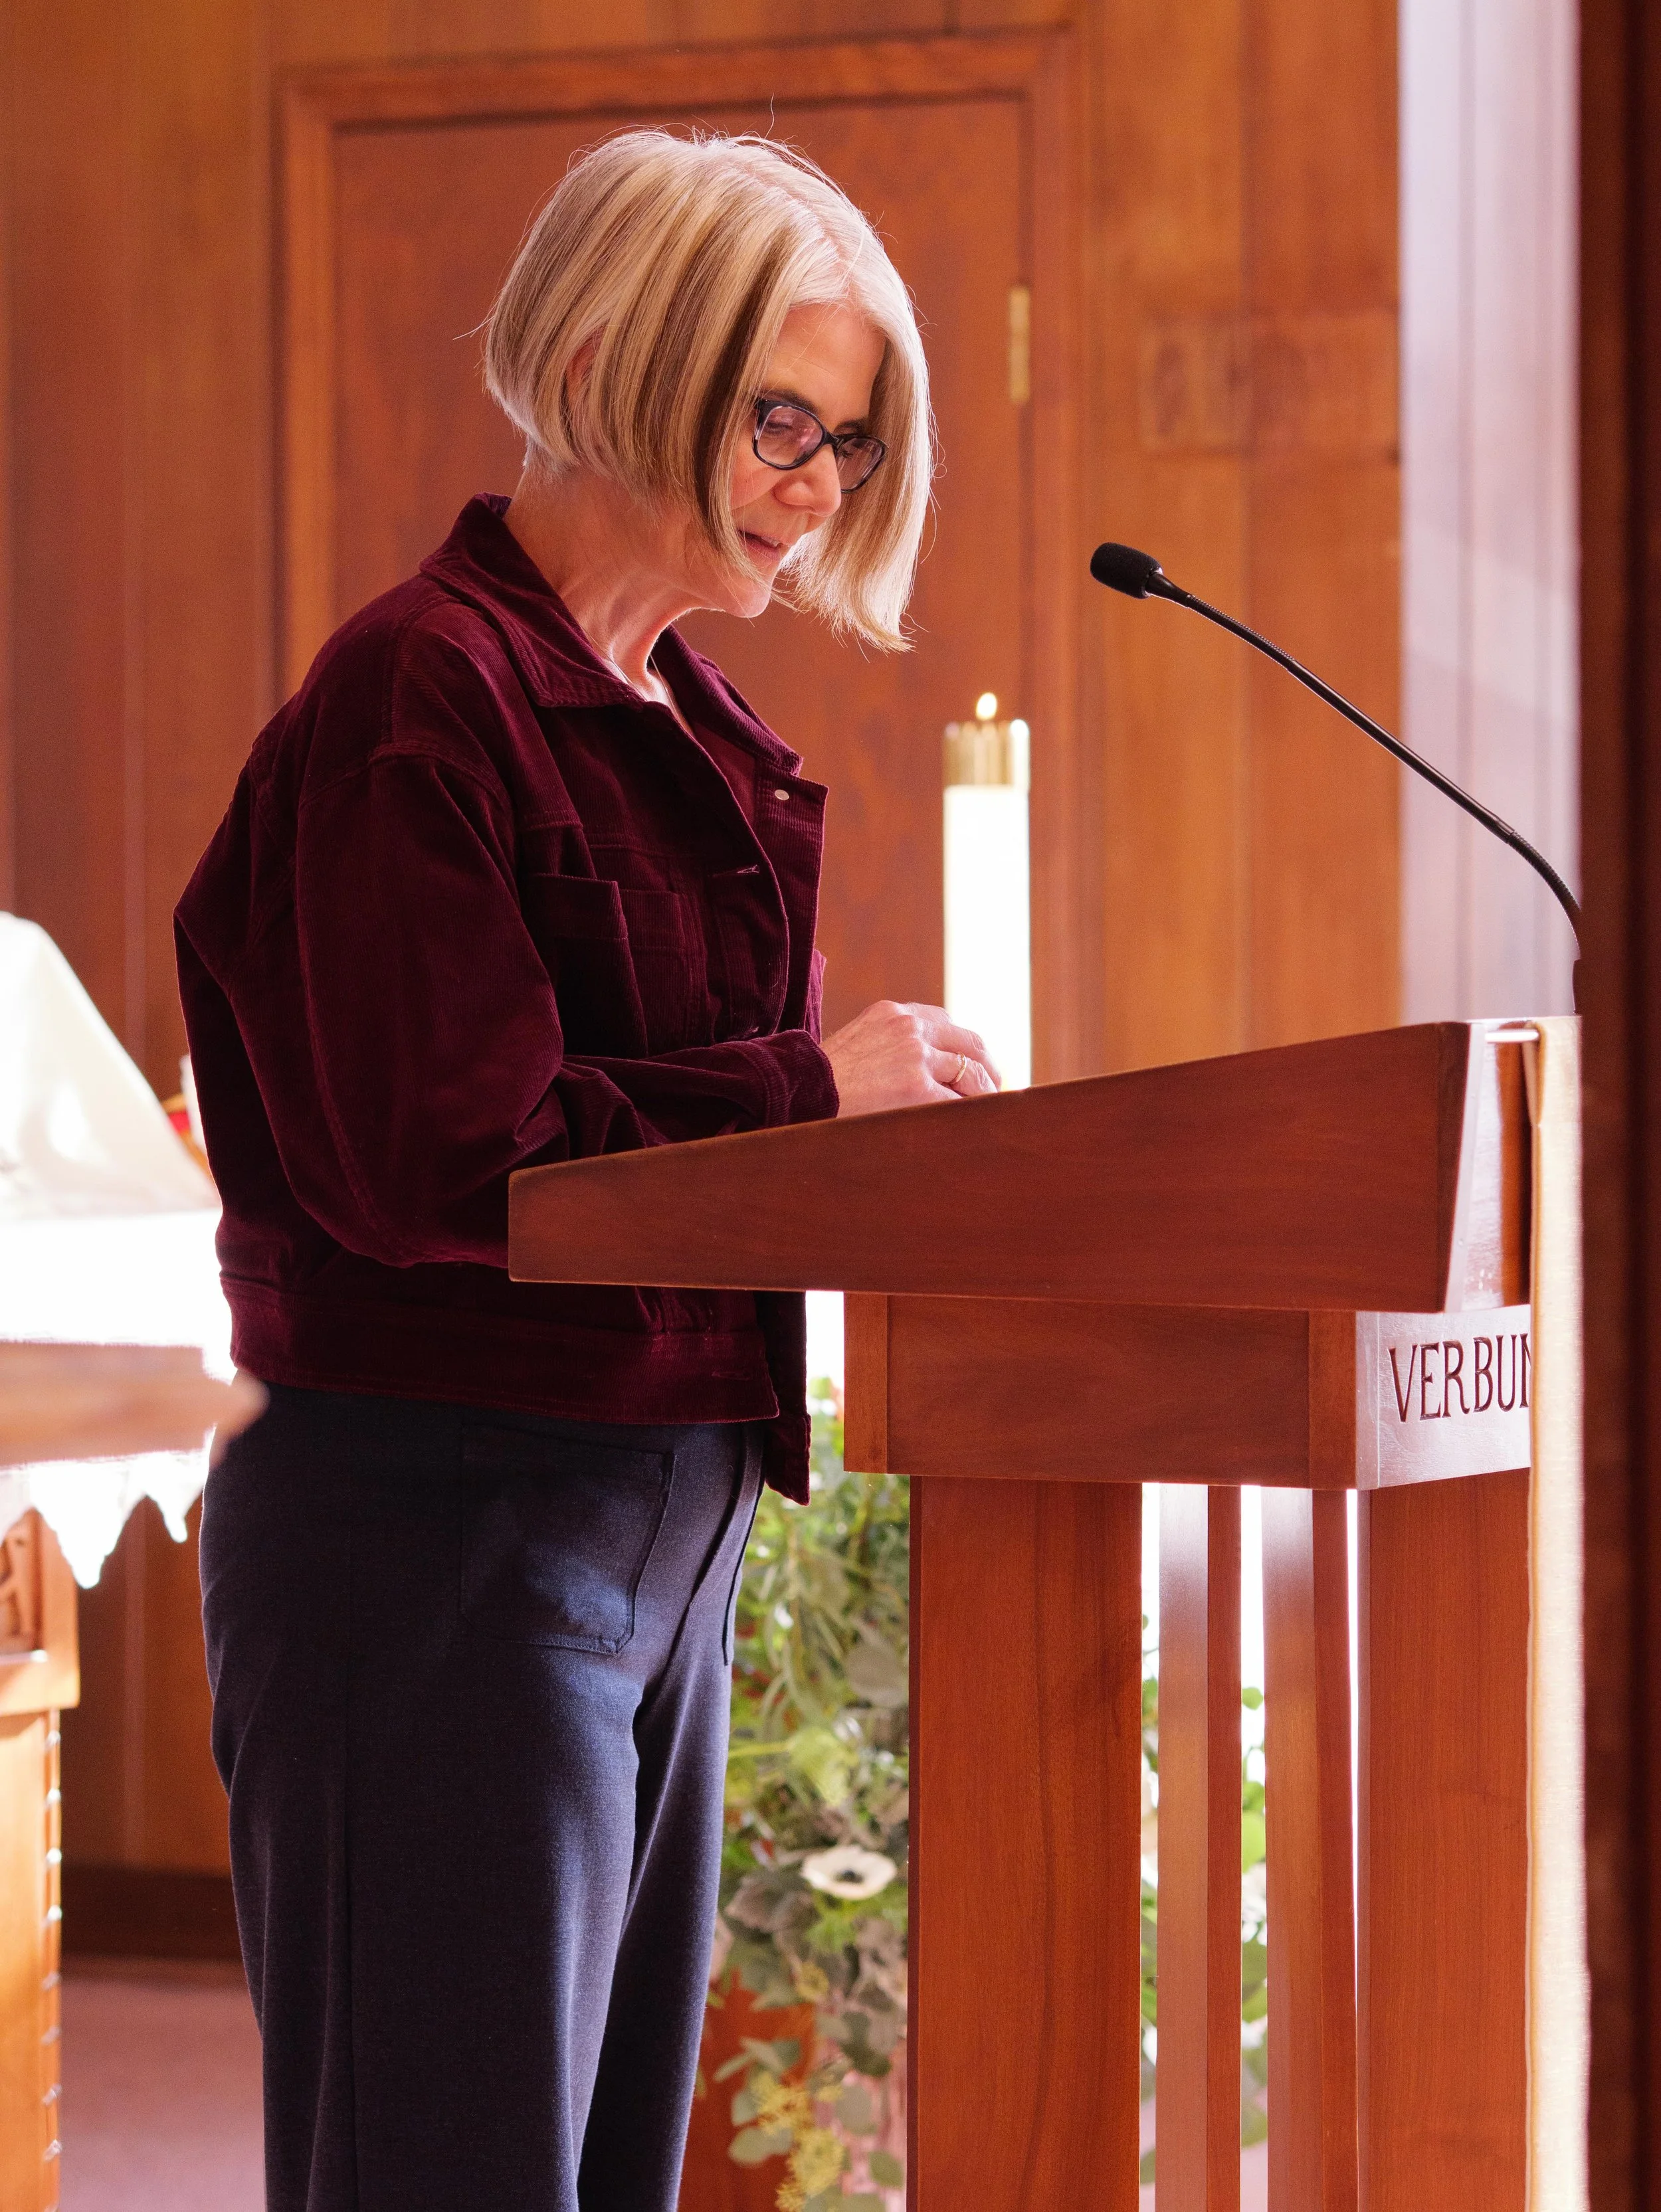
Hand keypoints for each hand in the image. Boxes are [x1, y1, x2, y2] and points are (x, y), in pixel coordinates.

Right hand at [822, 1001, 1000, 1117]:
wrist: (794, 1097)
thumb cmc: (819, 1084)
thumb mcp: (856, 1046)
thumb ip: (888, 1046)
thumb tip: (922, 1071)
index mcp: (893, 1013)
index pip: (946, 1024)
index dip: (964, 1050)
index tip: (973, 1069)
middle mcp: (909, 1027)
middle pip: (971, 1045)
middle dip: (987, 1071)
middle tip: (993, 1094)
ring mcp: (916, 1056)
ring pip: (973, 1073)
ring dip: (983, 1097)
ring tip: (985, 1117)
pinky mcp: (918, 1088)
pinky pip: (960, 1103)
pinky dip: (970, 1117)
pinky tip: (968, 1129)